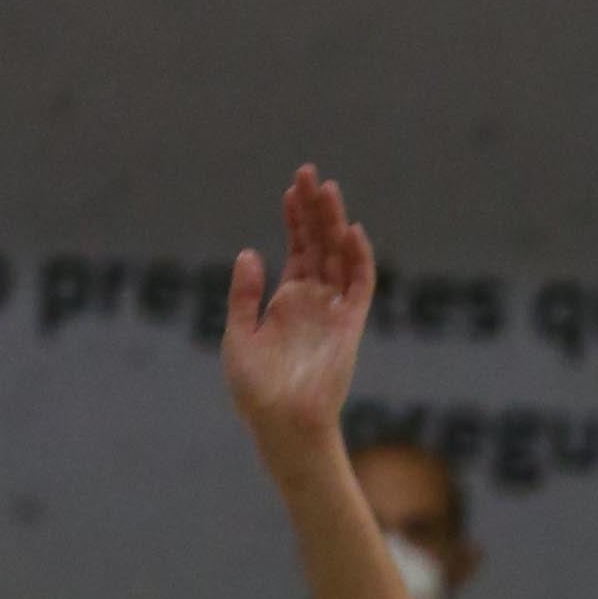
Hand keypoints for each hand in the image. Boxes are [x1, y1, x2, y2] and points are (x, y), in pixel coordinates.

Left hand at [221, 165, 375, 454]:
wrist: (281, 424)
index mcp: (286, 301)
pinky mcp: (349, 326)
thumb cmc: (256, 390)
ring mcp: (333, 312)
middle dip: (315, 210)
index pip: (297, 249)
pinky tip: (350, 232)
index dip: (295, 219)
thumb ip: (245, 295)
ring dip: (335, 224)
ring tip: (327, 190)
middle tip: (310, 174)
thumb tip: (251, 253)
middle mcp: (313, 301)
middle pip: (319, 244)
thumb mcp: (238, 335)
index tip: (291, 189)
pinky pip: (359, 287)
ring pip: (339, 257)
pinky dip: (358, 259)